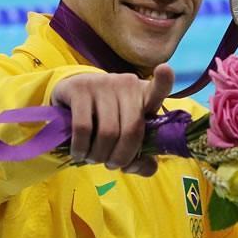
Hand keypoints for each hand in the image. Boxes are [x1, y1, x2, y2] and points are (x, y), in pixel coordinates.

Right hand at [51, 63, 174, 176]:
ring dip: (99, 156)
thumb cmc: (107, 119)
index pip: (158, 88)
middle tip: (111, 165)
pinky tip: (79, 153)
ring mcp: (103, 84)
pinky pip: (83, 127)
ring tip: (94, 159)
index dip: (164, 80)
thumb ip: (140, 156)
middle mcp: (127, 85)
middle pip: (132, 130)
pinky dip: (81, 148)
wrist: (72, 97)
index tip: (164, 69)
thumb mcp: (125, 134)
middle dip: (121, 157)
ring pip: (107, 132)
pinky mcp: (80, 88)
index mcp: (145, 95)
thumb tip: (144, 168)